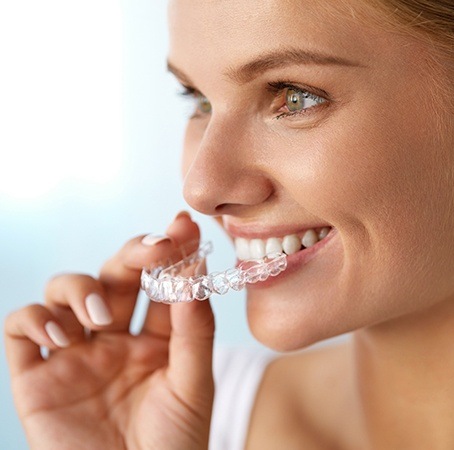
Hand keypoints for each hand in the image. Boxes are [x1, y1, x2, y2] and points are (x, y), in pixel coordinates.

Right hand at [4, 212, 214, 449]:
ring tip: (102, 319)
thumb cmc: (173, 446)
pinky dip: (35, 320)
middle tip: (154, 251)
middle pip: (116, 275)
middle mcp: (114, 339)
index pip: (161, 283)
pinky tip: (62, 338)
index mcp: (155, 339)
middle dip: (133, 254)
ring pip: (64, 291)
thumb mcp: (194, 384)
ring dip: (82, 289)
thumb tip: (195, 269)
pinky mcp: (36, 378)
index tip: (184, 225)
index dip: (171, 251)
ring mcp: (74, 355)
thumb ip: (194, 328)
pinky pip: (21, 328)